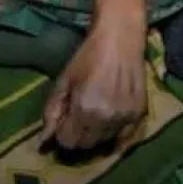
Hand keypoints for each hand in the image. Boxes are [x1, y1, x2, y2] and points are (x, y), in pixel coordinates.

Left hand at [40, 18, 146, 150]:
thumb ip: (51, 112)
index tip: (64, 120)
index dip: (62, 133)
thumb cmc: (88, 56)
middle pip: (86, 146)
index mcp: (84, 110)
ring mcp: (125, 118)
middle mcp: (106, 118)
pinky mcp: (140, 114)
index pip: (68, 142)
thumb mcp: (63, 81)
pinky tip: (110, 120)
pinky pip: (124, 138)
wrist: (120, 37)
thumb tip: (42, 143)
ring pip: (104, 143)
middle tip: (78, 116)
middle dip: (77, 135)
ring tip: (95, 113)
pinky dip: (115, 135)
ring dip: (95, 134)